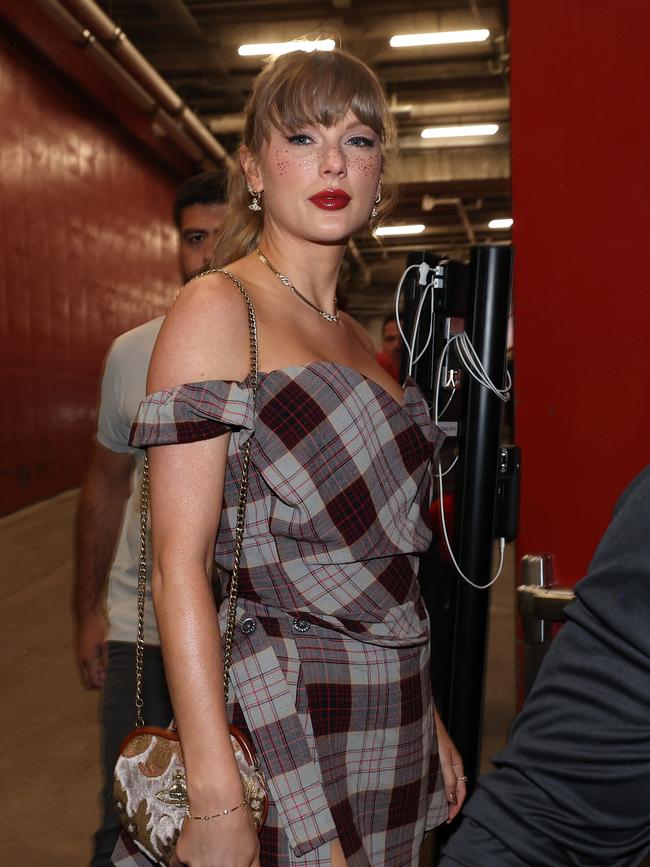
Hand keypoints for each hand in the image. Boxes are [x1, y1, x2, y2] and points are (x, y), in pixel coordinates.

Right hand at [75, 608, 107, 687]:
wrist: (87, 614)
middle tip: (107, 677)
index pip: (92, 681)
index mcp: (87, 660)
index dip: (101, 685)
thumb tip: (106, 673)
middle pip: (86, 680)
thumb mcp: (105, 645)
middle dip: (96, 682)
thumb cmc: (97, 627)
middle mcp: (81, 660)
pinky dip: (92, 668)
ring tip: (105, 670)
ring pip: (85, 673)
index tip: (110, 682)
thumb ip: (105, 660)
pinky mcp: (80, 650)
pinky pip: (85, 665)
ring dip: (94, 674)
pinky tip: (101, 662)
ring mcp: (79, 655)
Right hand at [172, 804, 259, 866]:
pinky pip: (179, 863)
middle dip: (216, 861)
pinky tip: (194, 845)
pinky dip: (185, 857)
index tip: (229, 861)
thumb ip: (252, 866)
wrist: (217, 798)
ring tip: (208, 845)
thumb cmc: (237, 817)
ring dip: (201, 861)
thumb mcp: (254, 845)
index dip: (231, 864)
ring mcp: (195, 866)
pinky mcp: (180, 856)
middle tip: (218, 851)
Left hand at [434, 708, 466, 822]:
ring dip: (444, 797)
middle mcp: (451, 763)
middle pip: (455, 789)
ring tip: (436, 810)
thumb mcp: (443, 757)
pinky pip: (438, 778)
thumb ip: (448, 776)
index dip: (456, 806)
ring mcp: (442, 761)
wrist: (421, 717)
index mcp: (457, 763)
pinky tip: (428, 793)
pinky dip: (436, 788)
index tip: (449, 818)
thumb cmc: (434, 734)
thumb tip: (452, 798)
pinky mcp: (433, 759)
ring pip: (446, 784)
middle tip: (443, 818)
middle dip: (451, 804)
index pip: (461, 790)